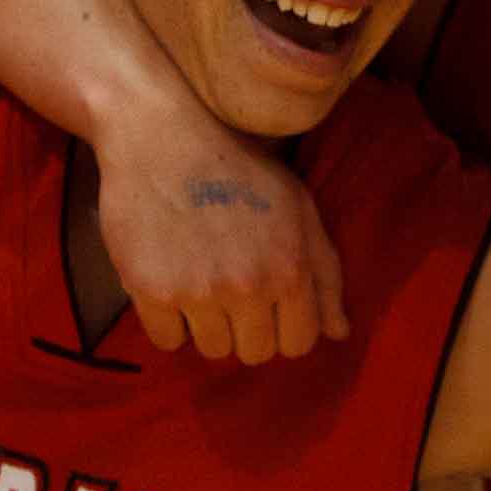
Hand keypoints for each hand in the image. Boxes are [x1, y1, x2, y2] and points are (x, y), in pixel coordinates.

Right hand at [94, 102, 348, 364]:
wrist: (164, 137)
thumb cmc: (240, 168)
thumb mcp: (298, 208)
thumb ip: (325, 273)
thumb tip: (339, 333)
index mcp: (291, 268)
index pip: (299, 343)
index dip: (285, 330)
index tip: (269, 309)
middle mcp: (248, 286)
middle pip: (254, 353)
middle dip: (247, 329)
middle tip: (232, 292)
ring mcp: (198, 292)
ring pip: (212, 350)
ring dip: (208, 325)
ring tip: (201, 281)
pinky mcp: (151, 291)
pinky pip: (167, 342)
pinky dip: (169, 322)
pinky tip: (171, 282)